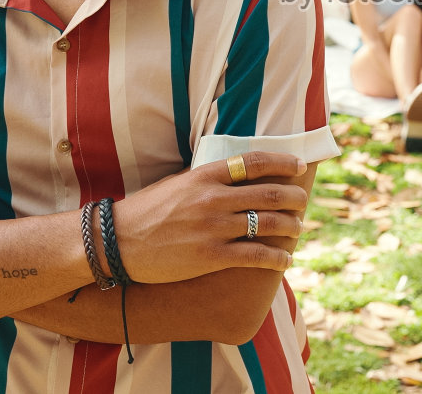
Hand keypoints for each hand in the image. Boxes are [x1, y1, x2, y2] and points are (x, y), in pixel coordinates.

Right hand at [114, 152, 309, 283]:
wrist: (117, 242)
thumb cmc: (148, 211)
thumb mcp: (178, 183)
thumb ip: (208, 178)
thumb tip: (238, 173)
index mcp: (205, 175)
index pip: (255, 162)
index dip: (283, 162)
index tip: (300, 167)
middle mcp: (213, 198)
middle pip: (269, 194)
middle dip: (294, 198)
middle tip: (303, 202)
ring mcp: (213, 228)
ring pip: (268, 224)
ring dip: (291, 227)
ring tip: (297, 229)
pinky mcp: (210, 256)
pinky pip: (255, 256)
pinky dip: (276, 258)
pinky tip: (284, 260)